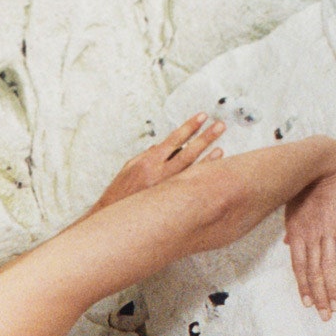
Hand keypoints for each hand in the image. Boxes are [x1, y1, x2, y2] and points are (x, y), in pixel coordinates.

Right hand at [89, 113, 224, 212]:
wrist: (114, 218)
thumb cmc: (120, 194)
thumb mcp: (129, 168)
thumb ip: (146, 155)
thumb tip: (159, 146)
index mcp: (149, 161)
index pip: (173, 139)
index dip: (189, 127)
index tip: (202, 117)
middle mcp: (160, 173)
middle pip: (188, 151)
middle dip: (205, 137)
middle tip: (219, 126)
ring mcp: (167, 188)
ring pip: (192, 169)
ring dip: (208, 157)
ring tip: (221, 145)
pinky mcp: (170, 201)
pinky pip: (190, 186)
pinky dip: (202, 176)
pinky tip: (212, 169)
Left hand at [283, 152, 335, 318]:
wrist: (321, 162)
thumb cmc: (304, 184)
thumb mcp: (291, 208)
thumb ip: (293, 229)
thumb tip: (290, 245)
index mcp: (298, 235)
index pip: (300, 268)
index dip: (304, 287)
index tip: (308, 305)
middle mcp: (311, 237)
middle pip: (314, 273)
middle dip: (319, 296)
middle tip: (325, 316)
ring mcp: (327, 231)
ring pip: (329, 265)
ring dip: (333, 288)